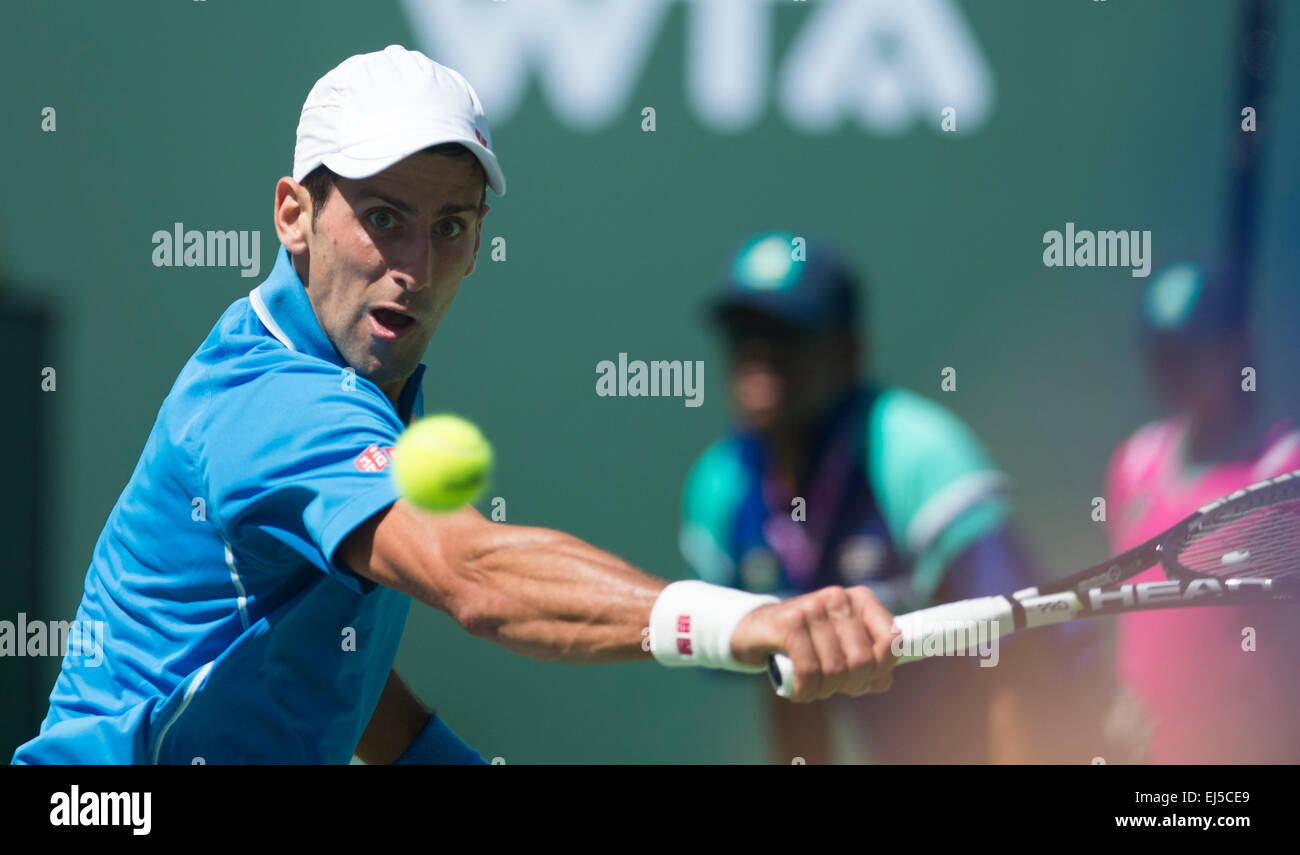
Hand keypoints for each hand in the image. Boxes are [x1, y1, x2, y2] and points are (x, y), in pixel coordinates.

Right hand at [731, 586, 899, 701]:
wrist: (755, 629)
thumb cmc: (806, 641)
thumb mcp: (841, 647)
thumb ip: (869, 664)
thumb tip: (884, 681)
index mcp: (859, 599)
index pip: (891, 639)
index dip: (881, 668)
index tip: (863, 678)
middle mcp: (838, 597)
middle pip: (863, 661)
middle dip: (849, 684)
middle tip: (832, 686)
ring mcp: (812, 608)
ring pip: (835, 669)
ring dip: (823, 690)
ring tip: (812, 688)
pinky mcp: (787, 624)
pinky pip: (809, 671)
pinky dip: (805, 691)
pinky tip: (798, 691)